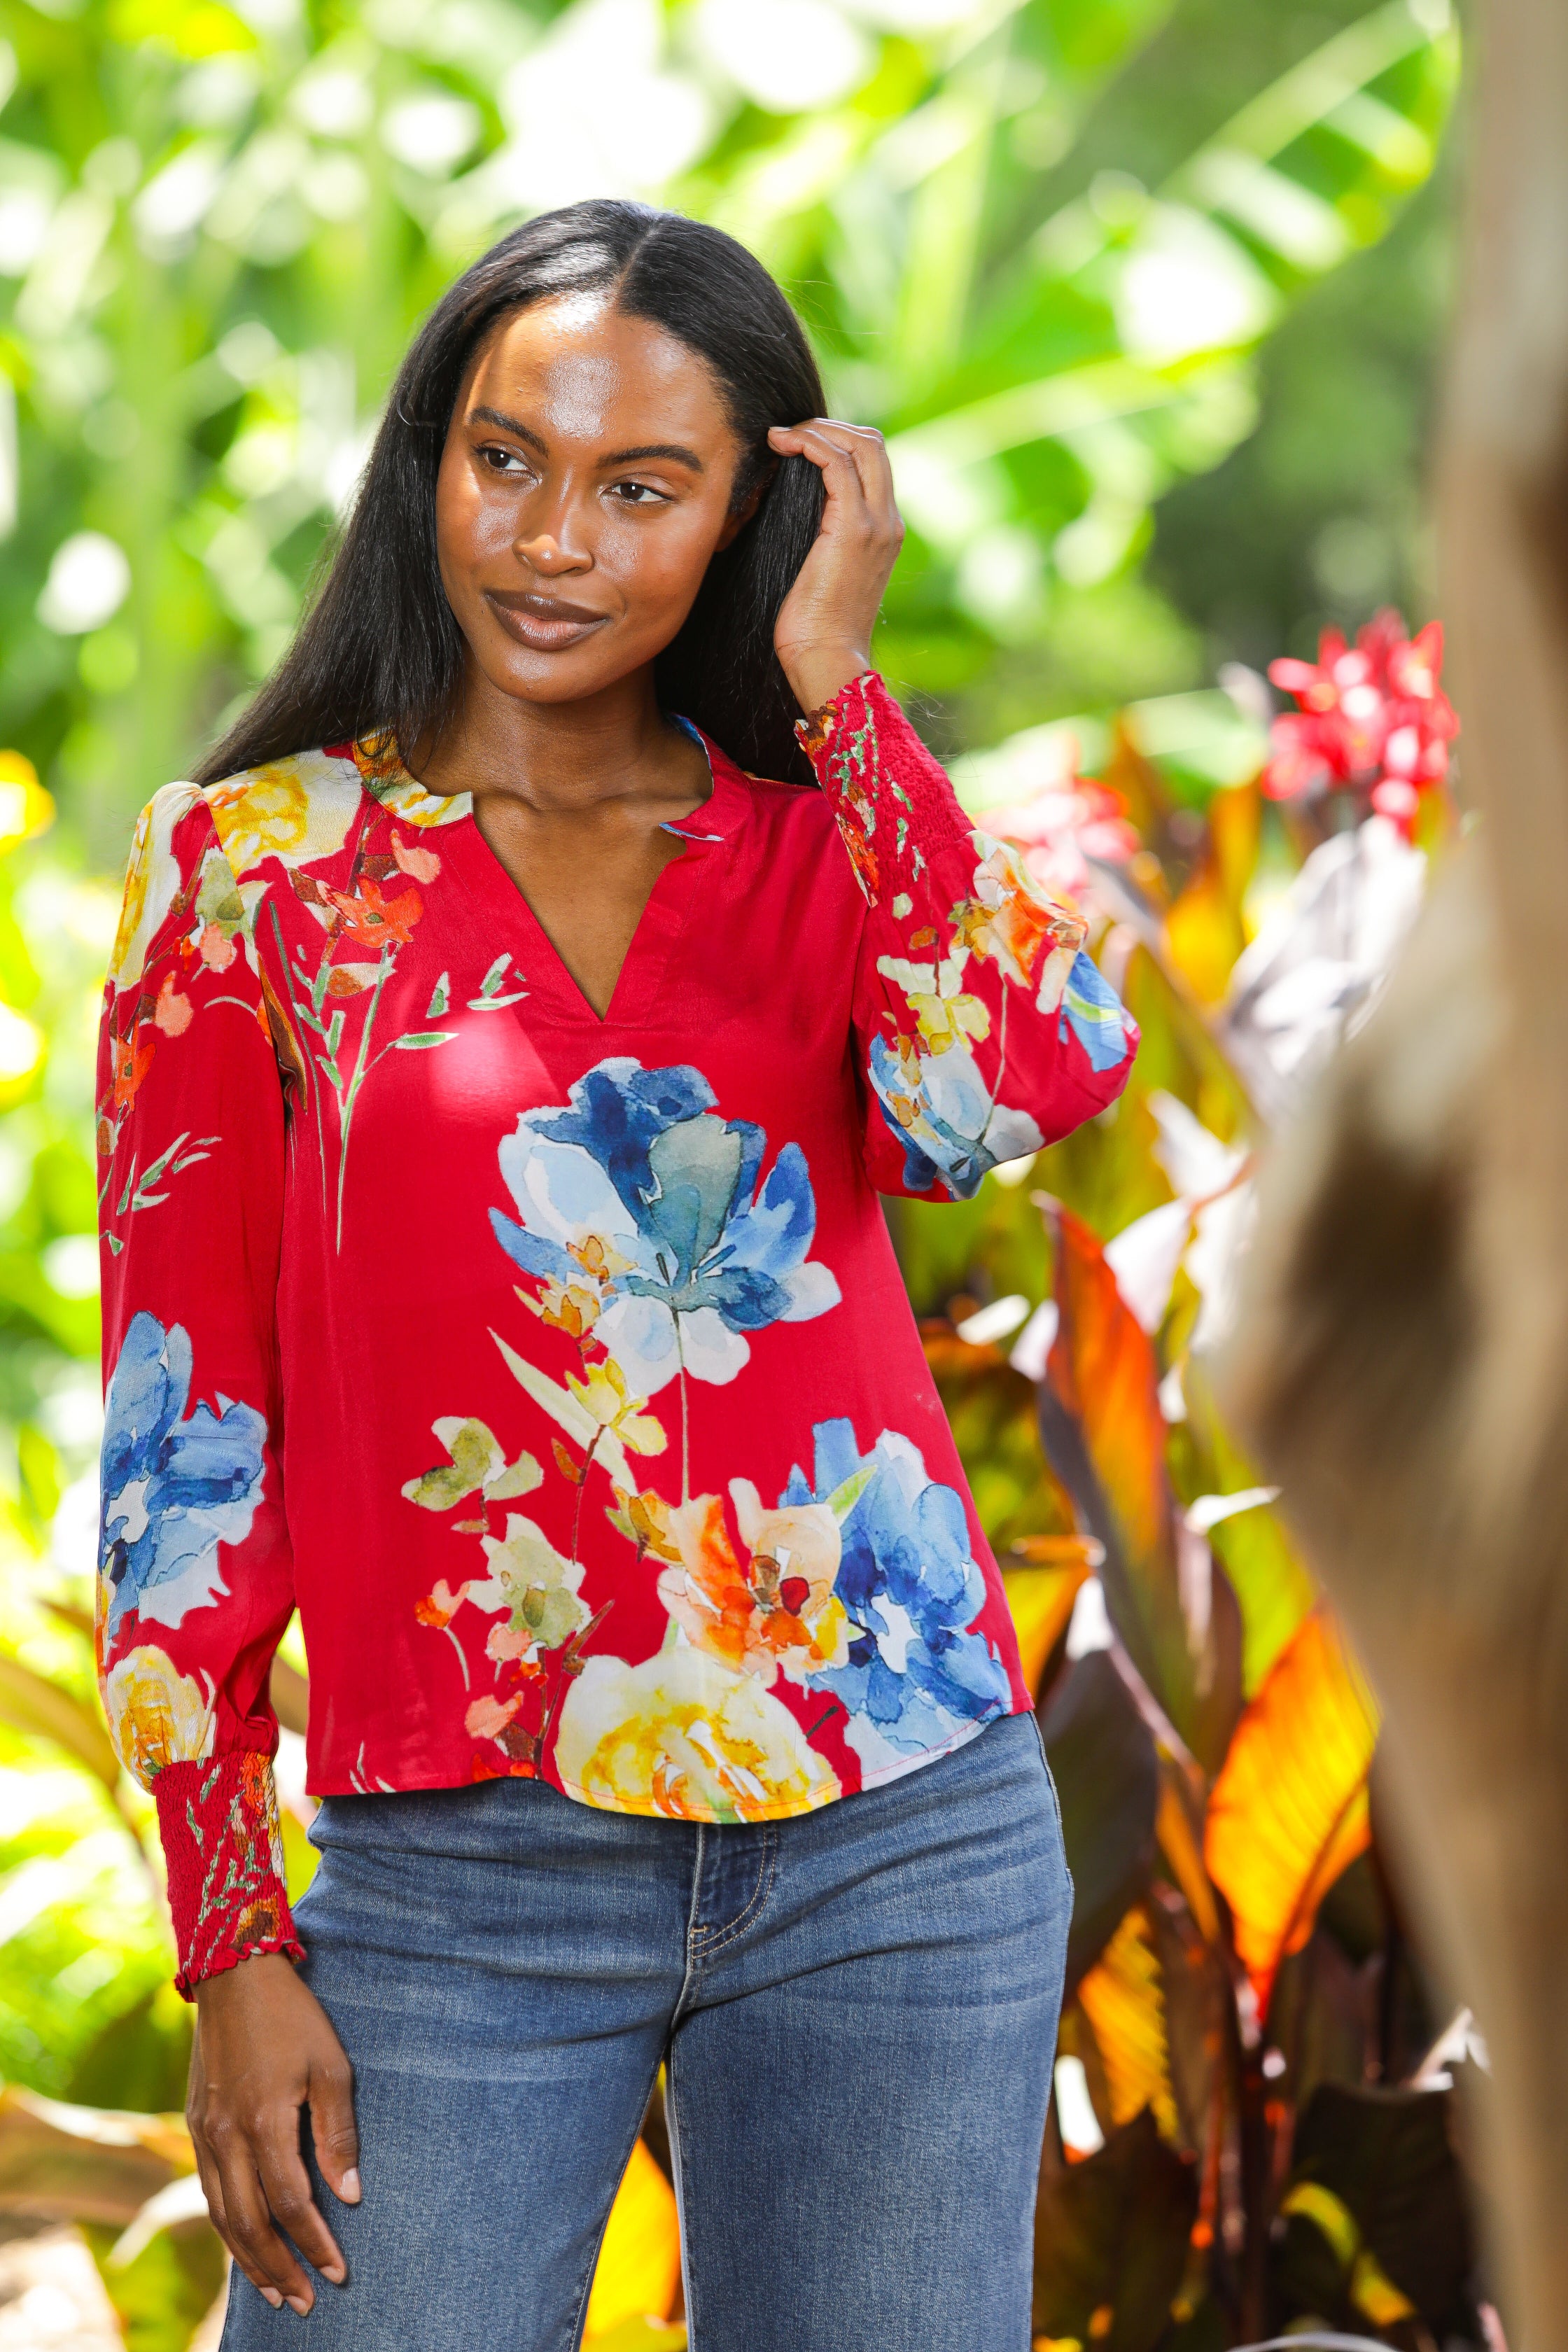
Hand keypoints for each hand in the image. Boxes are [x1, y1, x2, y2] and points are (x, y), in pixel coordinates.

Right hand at [188, 1953, 359, 2315]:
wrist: (234, 1976)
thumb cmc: (293, 2017)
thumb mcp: (331, 2066)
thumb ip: (338, 2134)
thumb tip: (350, 2196)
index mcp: (263, 2121)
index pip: (291, 2203)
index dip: (316, 2243)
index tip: (339, 2272)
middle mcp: (225, 2136)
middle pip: (249, 2224)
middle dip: (278, 2268)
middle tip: (305, 2302)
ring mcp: (204, 2133)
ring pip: (222, 2215)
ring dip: (248, 2258)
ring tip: (275, 2291)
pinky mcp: (196, 2126)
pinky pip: (208, 2191)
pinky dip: (227, 2226)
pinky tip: (244, 2242)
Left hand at [767, 419, 903, 714]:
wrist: (827, 662)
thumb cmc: (813, 630)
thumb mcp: (819, 572)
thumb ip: (817, 538)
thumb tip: (785, 510)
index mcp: (884, 530)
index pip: (872, 461)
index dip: (835, 440)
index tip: (794, 446)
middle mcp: (888, 521)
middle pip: (872, 441)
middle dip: (827, 426)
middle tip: (786, 434)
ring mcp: (876, 523)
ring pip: (859, 443)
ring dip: (815, 429)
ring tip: (779, 437)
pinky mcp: (854, 529)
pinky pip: (836, 463)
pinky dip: (808, 443)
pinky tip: (780, 445)